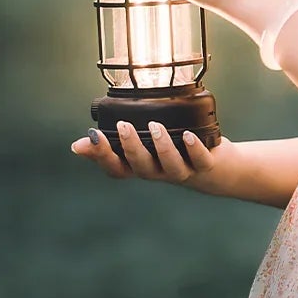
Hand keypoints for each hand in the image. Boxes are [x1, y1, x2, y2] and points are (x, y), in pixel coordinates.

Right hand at [70, 120, 230, 192]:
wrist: (217, 171)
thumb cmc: (174, 155)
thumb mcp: (144, 149)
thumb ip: (118, 143)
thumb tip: (80, 142)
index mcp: (141, 167)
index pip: (116, 168)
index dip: (101, 156)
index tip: (91, 136)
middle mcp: (158, 172)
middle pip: (141, 167)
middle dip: (131, 147)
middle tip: (123, 125)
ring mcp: (182, 171)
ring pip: (169, 165)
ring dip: (161, 146)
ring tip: (155, 126)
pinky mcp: (205, 166)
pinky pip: (199, 160)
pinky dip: (193, 148)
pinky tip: (188, 135)